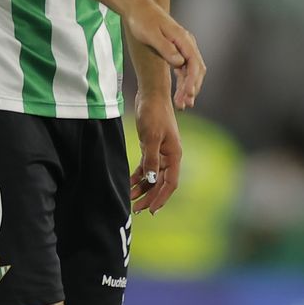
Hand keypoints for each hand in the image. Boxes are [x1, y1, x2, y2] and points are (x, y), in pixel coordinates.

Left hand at [122, 0, 204, 108]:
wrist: (138, 9)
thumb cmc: (143, 20)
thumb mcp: (152, 35)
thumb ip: (166, 48)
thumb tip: (179, 63)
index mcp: (183, 39)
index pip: (194, 63)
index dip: (192, 81)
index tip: (189, 95)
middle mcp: (187, 43)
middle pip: (196, 69)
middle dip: (192, 88)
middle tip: (185, 105)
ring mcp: (183, 46)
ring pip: (191, 70)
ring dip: (188, 87)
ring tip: (183, 104)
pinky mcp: (177, 49)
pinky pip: (184, 68)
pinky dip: (184, 81)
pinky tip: (180, 93)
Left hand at [130, 93, 181, 214]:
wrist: (150, 94)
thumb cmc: (154, 113)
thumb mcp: (151, 137)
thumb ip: (151, 160)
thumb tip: (150, 180)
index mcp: (174, 155)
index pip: (170, 183)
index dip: (161, 198)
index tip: (151, 210)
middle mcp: (169, 156)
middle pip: (160, 183)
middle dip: (149, 196)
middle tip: (136, 209)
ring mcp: (161, 152)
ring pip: (152, 176)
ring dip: (142, 188)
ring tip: (130, 199)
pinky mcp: (151, 147)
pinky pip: (146, 167)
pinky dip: (138, 176)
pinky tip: (129, 183)